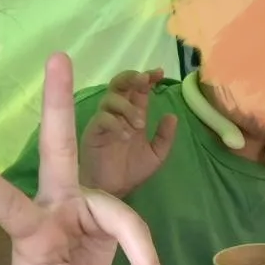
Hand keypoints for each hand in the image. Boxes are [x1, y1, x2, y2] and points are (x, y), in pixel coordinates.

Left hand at [0, 53, 170, 264]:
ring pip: (125, 219)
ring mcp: (81, 206)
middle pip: (59, 149)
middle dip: (58, 105)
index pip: (6, 205)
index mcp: (31, 233)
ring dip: (145, 261)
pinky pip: (137, 234)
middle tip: (57, 57)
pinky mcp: (105, 215)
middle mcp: (55, 207)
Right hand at [80, 68, 178, 196]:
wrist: (112, 191)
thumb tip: (172, 116)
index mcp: (133, 115)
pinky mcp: (93, 132)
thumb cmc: (130, 171)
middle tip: (144, 81)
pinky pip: (102, 119)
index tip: (159, 73)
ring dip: (127, 107)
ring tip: (139, 124)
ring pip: (111, 99)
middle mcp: (117, 114)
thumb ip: (164, 137)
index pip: (138, 90)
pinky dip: (115, 123)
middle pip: (120, 85)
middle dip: (132, 78)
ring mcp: (103, 121)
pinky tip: (125, 135)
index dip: (147, 78)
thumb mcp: (156, 155)